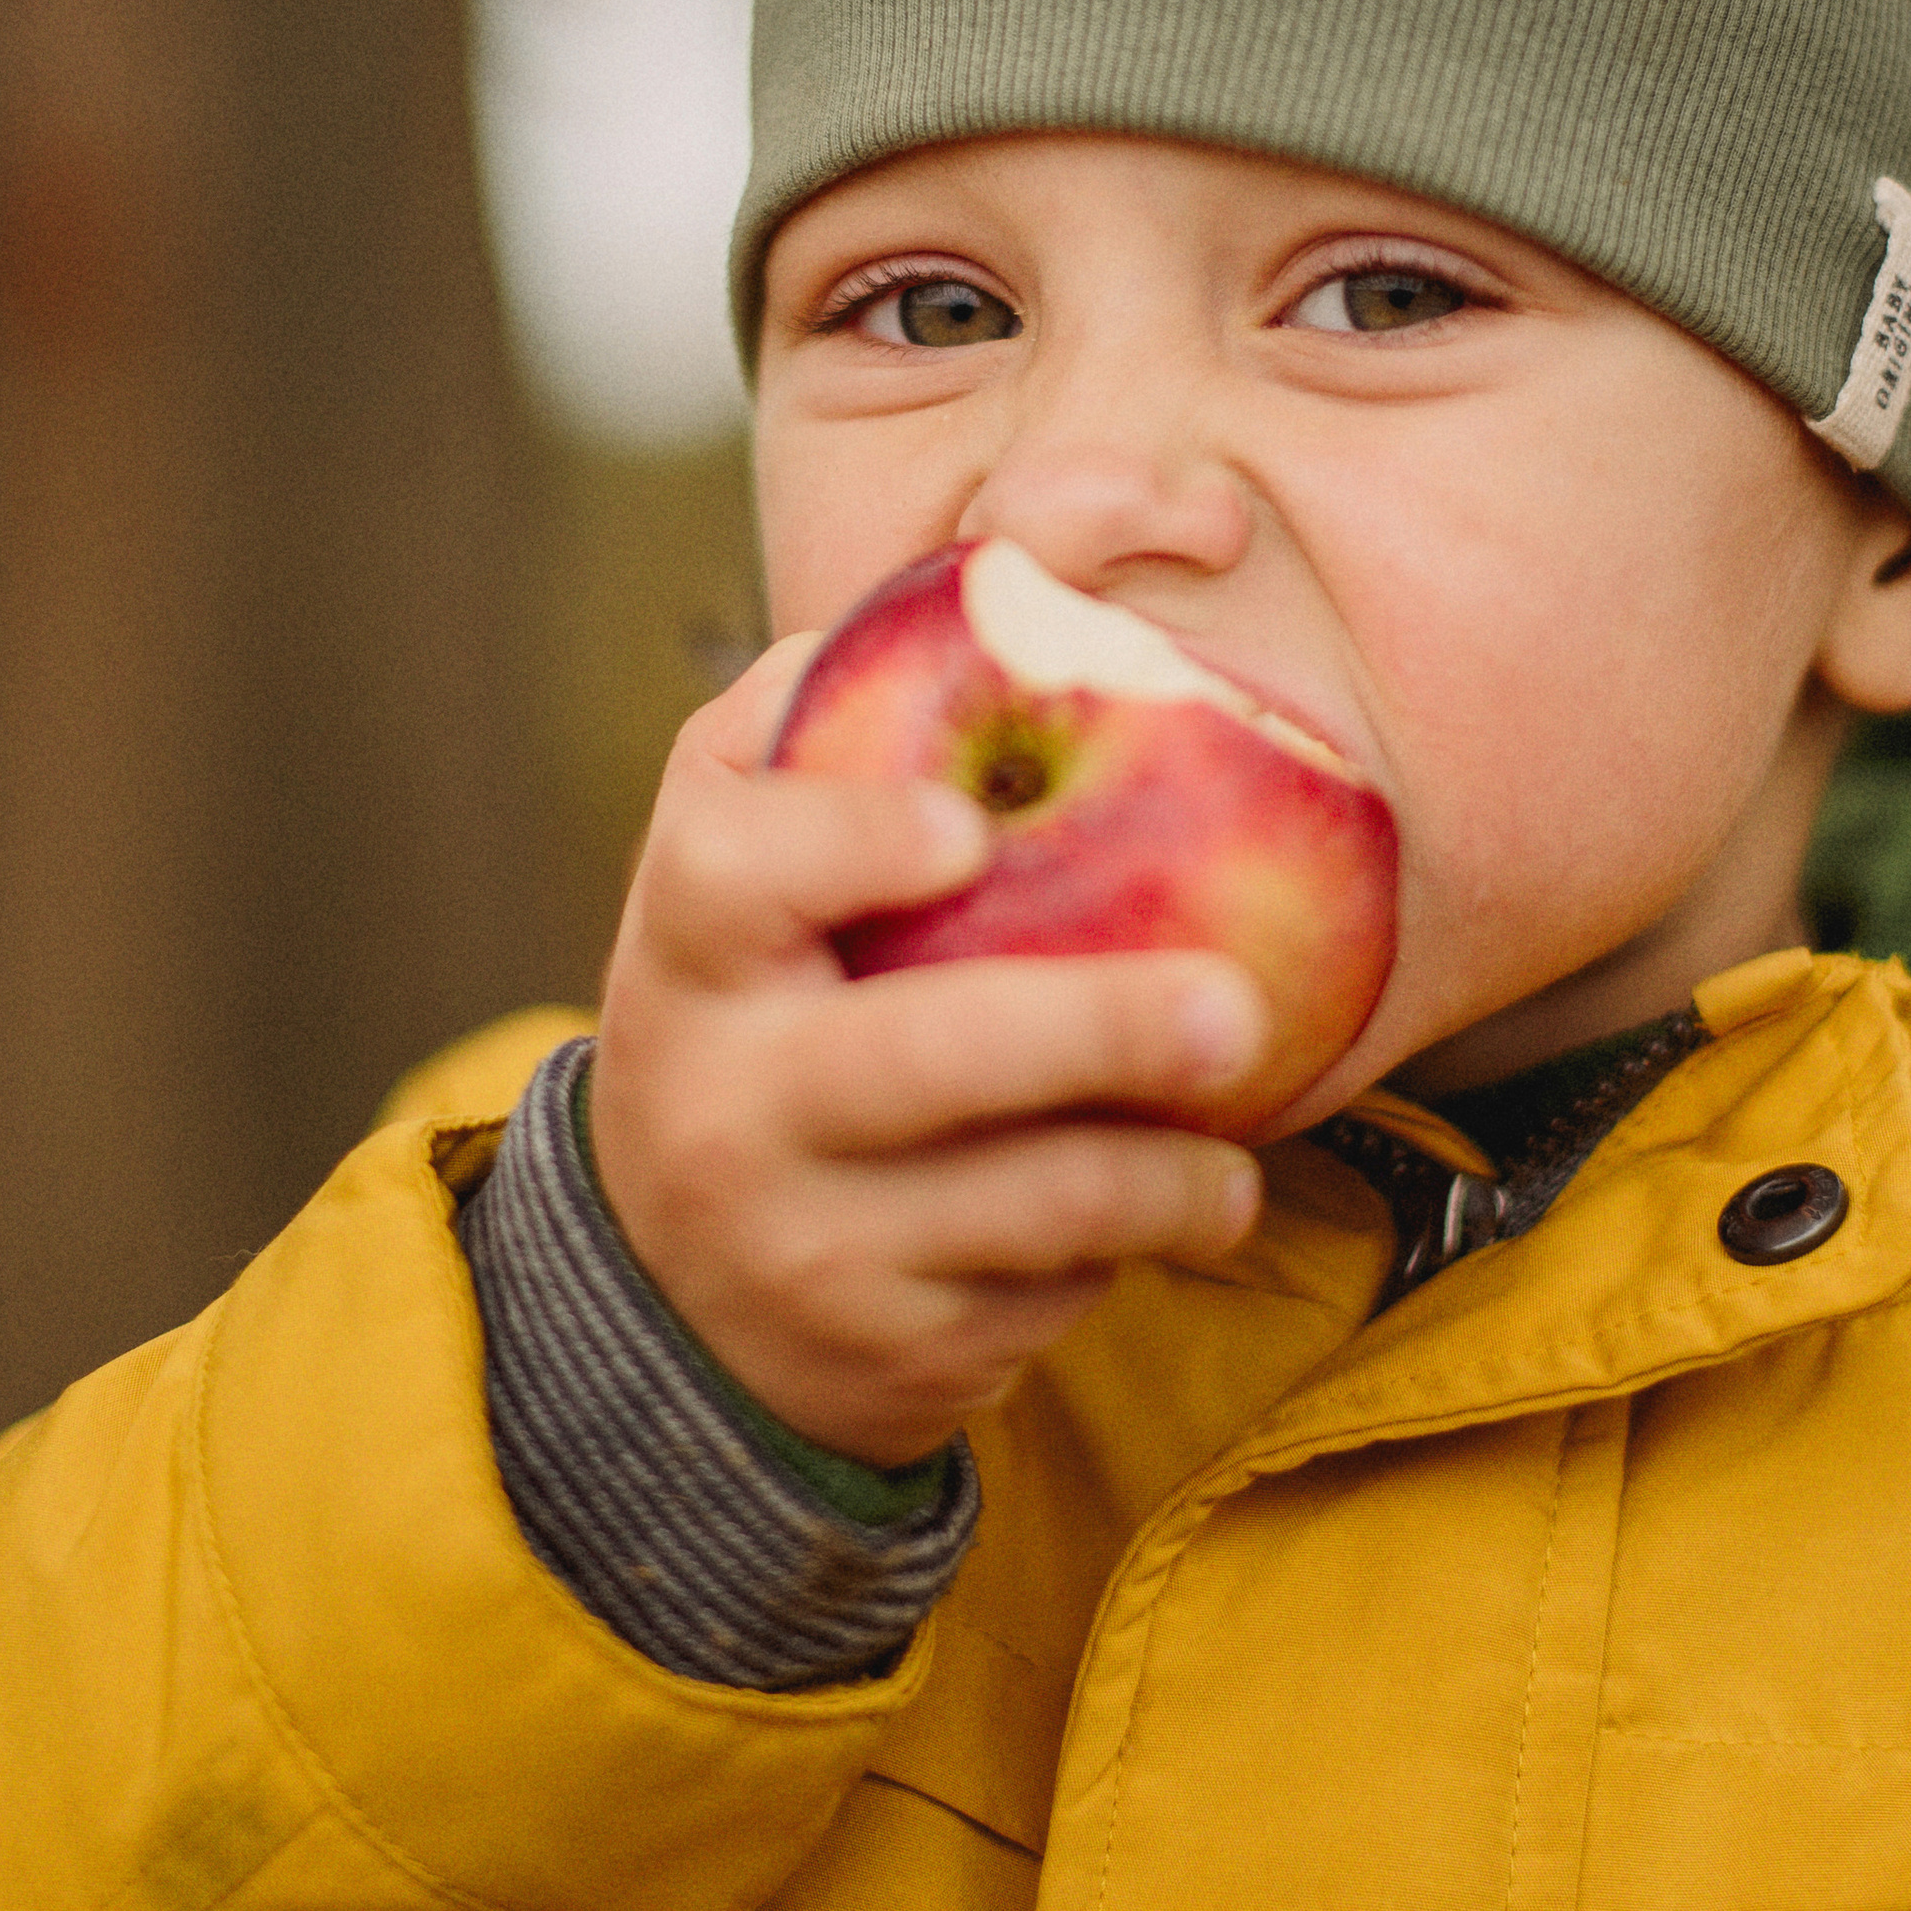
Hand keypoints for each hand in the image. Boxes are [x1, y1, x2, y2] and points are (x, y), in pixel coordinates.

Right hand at [588, 638, 1268, 1464]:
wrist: (672, 1292)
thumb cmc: (762, 999)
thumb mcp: (746, 852)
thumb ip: (839, 705)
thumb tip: (1026, 559)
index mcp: (695, 945)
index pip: (738, 871)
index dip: (848, 844)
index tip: (967, 827)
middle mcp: (722, 1097)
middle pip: (922, 1059)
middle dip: (1095, 1029)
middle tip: (1235, 1006)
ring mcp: (797, 1239)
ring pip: (1022, 1206)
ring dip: (1165, 1175)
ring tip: (1238, 1155)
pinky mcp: (882, 1352)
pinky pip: (1040, 1296)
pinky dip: (1128, 1251)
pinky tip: (1184, 1206)